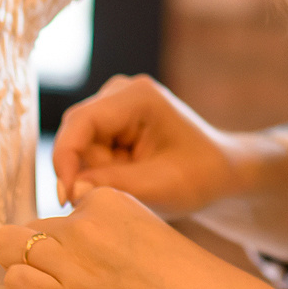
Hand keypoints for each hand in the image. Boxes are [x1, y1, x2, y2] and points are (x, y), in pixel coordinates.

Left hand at [0, 187, 278, 288]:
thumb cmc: (187, 284)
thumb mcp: (145, 229)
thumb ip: (105, 225)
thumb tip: (64, 235)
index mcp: (107, 200)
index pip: (57, 213)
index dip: (63, 243)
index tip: (85, 265)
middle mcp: (85, 224)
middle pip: (25, 230)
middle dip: (34, 255)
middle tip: (60, 281)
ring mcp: (73, 260)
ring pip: (10, 252)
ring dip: (27, 275)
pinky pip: (14, 286)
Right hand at [51, 75, 246, 217]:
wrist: (221, 170)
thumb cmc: (201, 176)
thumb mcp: (162, 186)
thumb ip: (115, 185)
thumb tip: (71, 189)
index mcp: (137, 96)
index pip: (81, 122)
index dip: (65, 158)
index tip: (67, 196)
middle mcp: (120, 92)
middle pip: (78, 136)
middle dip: (89, 171)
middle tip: (120, 195)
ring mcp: (115, 104)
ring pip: (82, 147)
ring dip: (99, 173)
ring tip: (136, 184)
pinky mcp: (112, 121)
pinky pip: (90, 151)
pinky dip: (104, 171)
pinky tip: (131, 178)